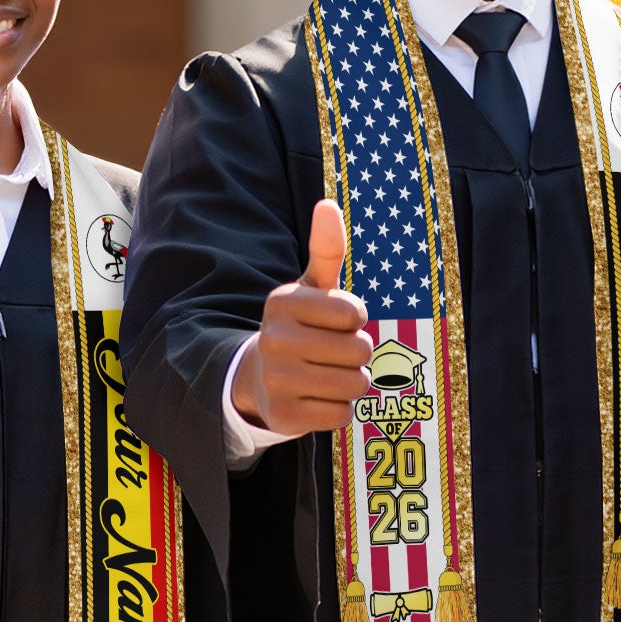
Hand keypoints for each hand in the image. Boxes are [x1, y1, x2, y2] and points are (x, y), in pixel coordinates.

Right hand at [232, 200, 373, 435]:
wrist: (259, 378)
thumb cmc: (301, 326)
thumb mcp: (312, 287)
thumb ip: (326, 249)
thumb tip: (328, 204)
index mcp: (282, 302)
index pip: (355, 314)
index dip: (355, 320)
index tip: (335, 321)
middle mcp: (273, 339)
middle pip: (360, 350)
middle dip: (356, 353)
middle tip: (331, 352)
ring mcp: (276, 381)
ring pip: (355, 384)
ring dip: (352, 381)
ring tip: (326, 373)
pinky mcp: (283, 417)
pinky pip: (341, 414)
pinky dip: (337, 408)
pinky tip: (315, 398)